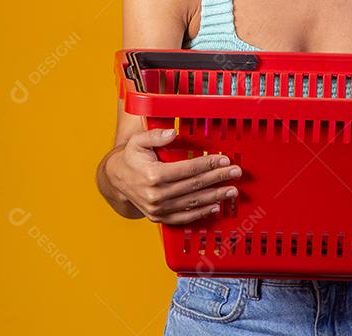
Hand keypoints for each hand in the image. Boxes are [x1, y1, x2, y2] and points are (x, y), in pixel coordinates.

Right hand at [106, 128, 242, 224]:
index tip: (224, 159)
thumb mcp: (138, 141)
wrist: (116, 180)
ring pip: (193, 203)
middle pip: (195, 186)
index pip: (188, 169)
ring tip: (232, 190)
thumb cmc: (130, 158)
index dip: (208, 164)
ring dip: (216, 196)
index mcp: (153, 174)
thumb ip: (155, 135)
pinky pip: (185, 217)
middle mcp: (157, 194)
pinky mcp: (160, 218)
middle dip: (218, 178)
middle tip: (235, 173)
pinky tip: (216, 206)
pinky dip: (202, 213)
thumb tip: (172, 133)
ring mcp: (158, 208)